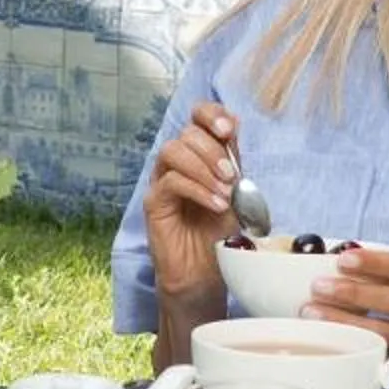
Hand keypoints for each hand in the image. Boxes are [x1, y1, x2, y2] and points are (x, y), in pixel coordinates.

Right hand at [142, 100, 243, 302]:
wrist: (204, 273)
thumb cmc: (219, 234)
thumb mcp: (235, 193)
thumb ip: (233, 161)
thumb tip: (235, 125)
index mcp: (200, 154)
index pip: (197, 117)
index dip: (211, 115)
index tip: (229, 130)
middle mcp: (178, 162)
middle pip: (187, 133)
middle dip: (213, 151)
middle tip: (231, 177)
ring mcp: (162, 180)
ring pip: (173, 151)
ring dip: (203, 168)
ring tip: (223, 192)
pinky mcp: (153, 202)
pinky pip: (170, 182)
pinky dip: (197, 190)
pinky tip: (215, 205)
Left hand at [304, 246, 388, 388]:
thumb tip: (348, 260)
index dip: (372, 264)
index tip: (343, 259)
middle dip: (350, 294)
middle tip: (318, 287)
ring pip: (382, 331)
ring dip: (345, 323)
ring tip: (314, 314)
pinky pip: (383, 355)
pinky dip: (357, 348)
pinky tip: (334, 341)